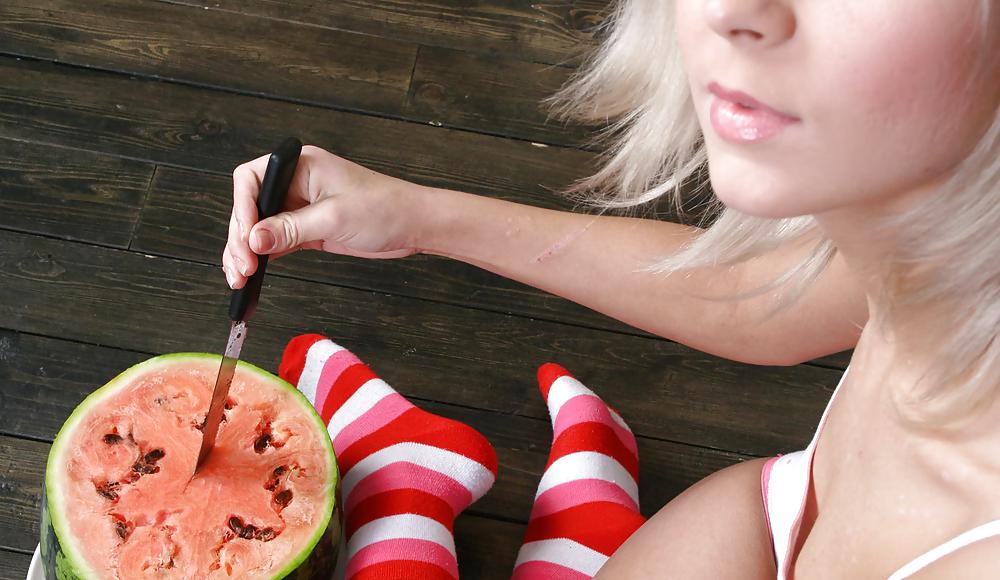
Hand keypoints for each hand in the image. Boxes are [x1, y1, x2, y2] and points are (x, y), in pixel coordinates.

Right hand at [222, 145, 422, 288]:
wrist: (413, 225)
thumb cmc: (385, 207)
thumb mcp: (334, 217)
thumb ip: (291, 228)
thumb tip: (254, 239)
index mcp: (301, 165)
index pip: (252, 179)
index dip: (243, 209)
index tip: (246, 237)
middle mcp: (295, 183)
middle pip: (251, 207)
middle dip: (241, 238)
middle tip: (242, 266)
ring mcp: (299, 207)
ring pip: (259, 228)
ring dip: (245, 251)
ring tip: (239, 277)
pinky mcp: (306, 228)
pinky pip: (274, 242)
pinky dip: (262, 257)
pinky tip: (251, 273)